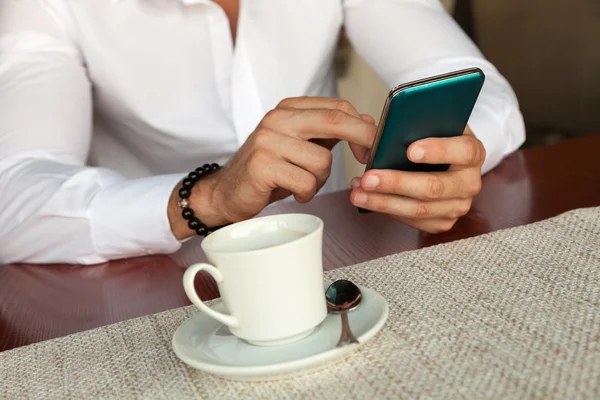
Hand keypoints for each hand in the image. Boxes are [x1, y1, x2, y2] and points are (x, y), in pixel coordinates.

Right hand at [169, 97, 374, 238]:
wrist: (227, 192)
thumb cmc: (269, 170)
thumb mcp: (300, 145)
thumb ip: (329, 133)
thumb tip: (367, 122)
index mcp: (288, 109)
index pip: (337, 107)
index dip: (362, 127)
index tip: (371, 146)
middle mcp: (277, 119)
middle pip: (335, 121)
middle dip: (362, 140)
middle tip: (368, 158)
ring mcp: (268, 141)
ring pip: (322, 161)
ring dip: (320, 180)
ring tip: (303, 184)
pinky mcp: (262, 166)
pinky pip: (306, 182)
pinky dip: (307, 193)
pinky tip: (294, 193)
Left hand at [350, 127, 484, 232]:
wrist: (446, 160)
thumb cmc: (434, 138)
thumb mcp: (430, 125)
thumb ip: (411, 126)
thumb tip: (374, 131)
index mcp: (473, 151)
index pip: (464, 151)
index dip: (438, 151)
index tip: (410, 150)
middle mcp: (470, 182)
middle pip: (435, 187)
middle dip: (398, 183)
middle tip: (369, 178)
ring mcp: (459, 205)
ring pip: (421, 209)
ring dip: (385, 202)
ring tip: (358, 192)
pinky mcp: (444, 221)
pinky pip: (414, 221)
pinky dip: (388, 210)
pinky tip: (367, 199)